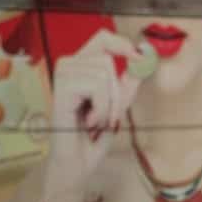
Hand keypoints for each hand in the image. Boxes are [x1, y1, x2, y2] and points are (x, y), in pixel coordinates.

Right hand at [44, 29, 143, 195]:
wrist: (76, 164)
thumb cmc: (93, 137)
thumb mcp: (117, 106)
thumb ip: (126, 85)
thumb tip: (141, 62)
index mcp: (81, 66)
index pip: (102, 38)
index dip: (122, 44)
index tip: (139, 56)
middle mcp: (68, 66)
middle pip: (106, 58)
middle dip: (116, 90)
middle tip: (108, 114)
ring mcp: (62, 75)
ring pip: (103, 73)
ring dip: (109, 103)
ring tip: (97, 119)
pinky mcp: (60, 88)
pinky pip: (96, 87)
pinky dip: (101, 108)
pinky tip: (89, 121)